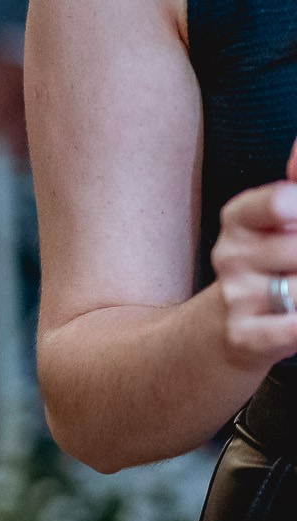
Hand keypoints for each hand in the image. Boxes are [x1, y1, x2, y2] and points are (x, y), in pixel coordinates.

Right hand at [212, 165, 296, 367]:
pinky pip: (291, 330)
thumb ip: (295, 183)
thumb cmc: (271, 266)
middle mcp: (229, 255)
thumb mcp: (279, 222)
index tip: (296, 218)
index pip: (280, 201)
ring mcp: (235, 297)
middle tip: (296, 261)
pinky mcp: (244, 337)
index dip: (296, 209)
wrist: (229, 330)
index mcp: (239, 220)